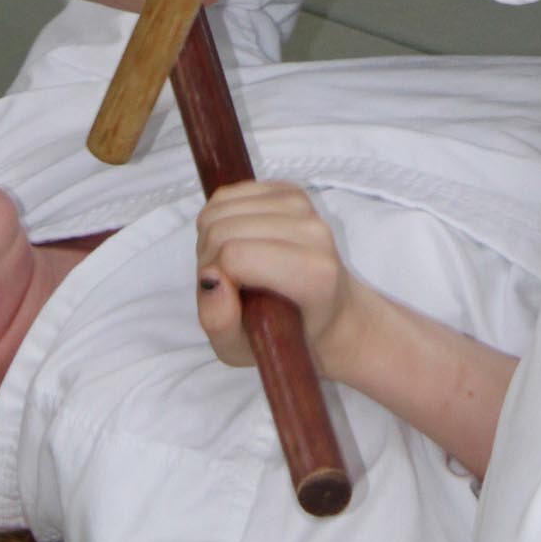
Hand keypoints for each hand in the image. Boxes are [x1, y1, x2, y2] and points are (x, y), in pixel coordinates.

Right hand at [196, 182, 357, 366]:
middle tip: (226, 284)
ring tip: (232, 266)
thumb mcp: (245, 352)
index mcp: (312, 274)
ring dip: (211, 238)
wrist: (332, 313)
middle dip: (208, 258)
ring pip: (221, 207)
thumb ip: (221, 323)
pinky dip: (220, 218)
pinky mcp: (289, 190)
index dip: (213, 280)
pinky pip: (228, 194)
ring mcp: (304, 205)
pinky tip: (237, 242)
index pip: (234, 256)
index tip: (227, 298)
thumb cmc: (288, 335)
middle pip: (222, 228)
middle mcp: (314, 232)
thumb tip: (211, 279)